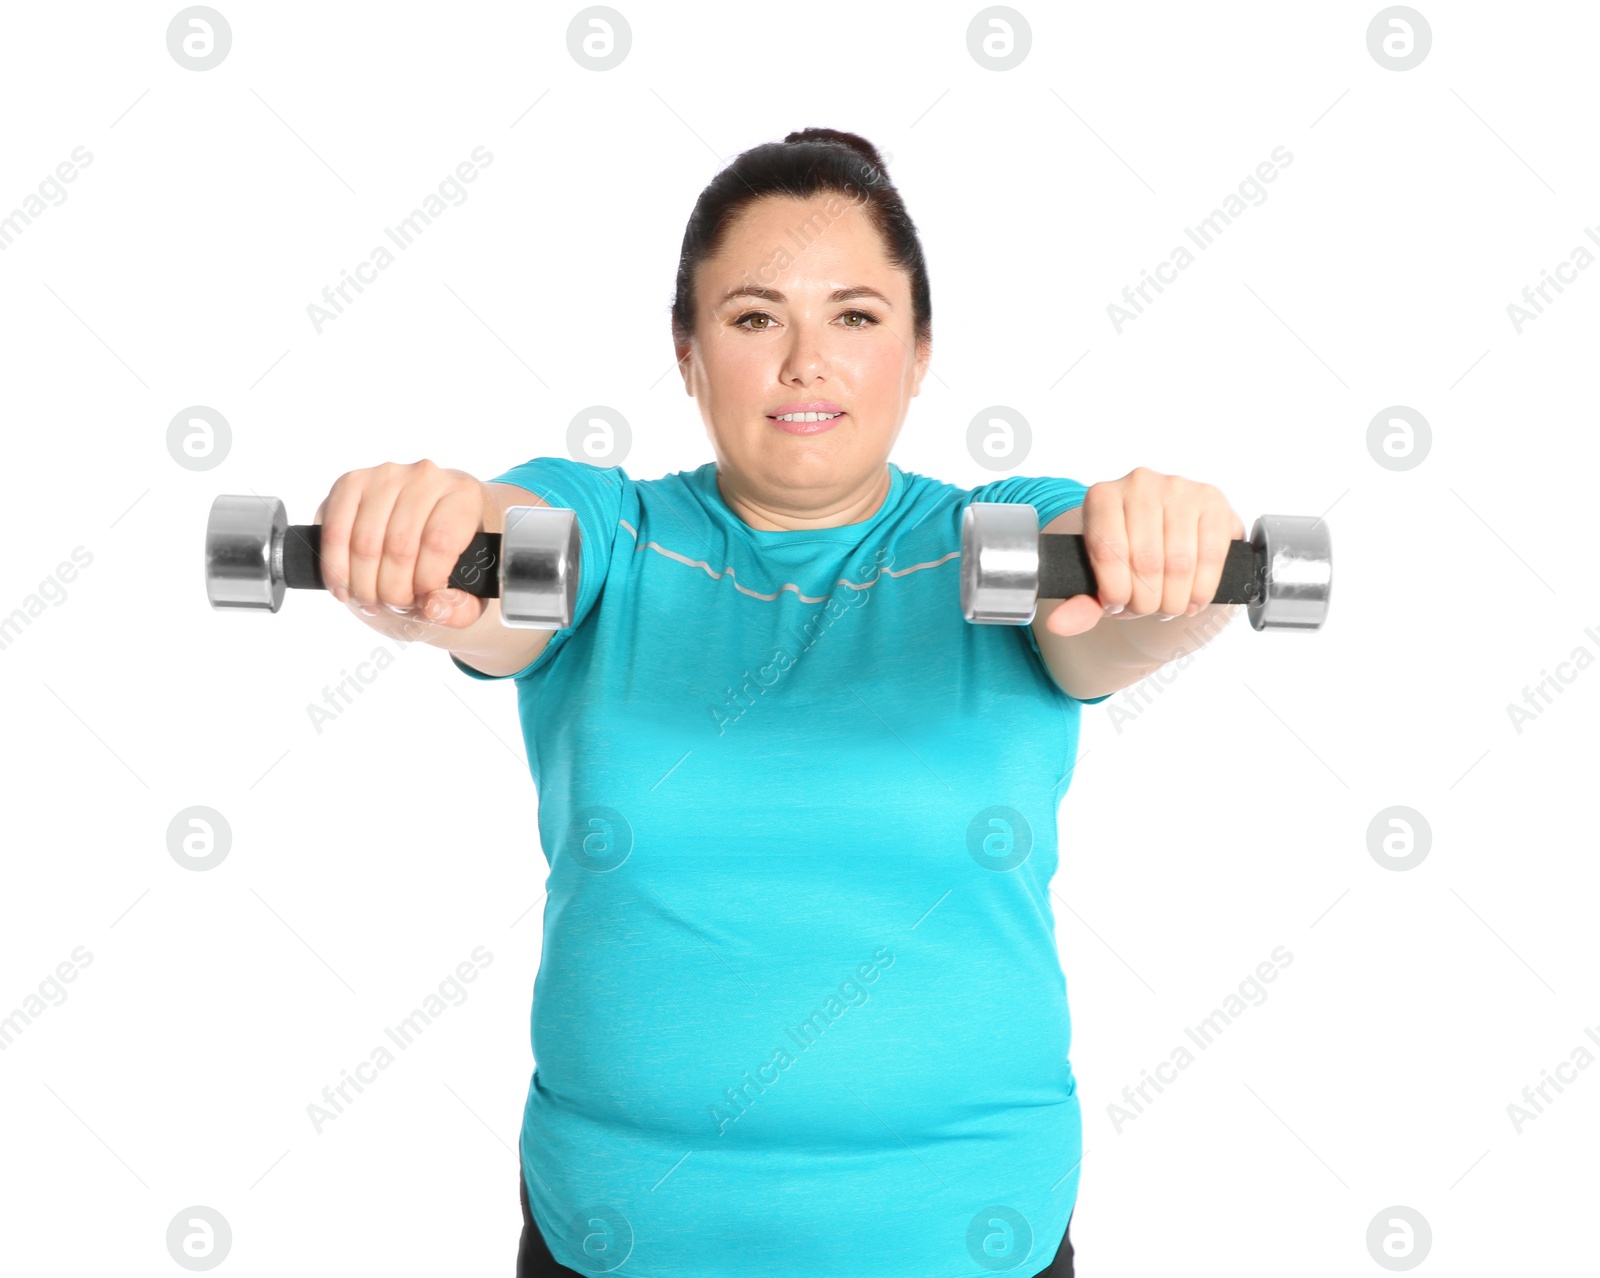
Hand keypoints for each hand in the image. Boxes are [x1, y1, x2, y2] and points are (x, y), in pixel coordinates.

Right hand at [313, 459, 492, 633]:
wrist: (432, 518)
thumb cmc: (455, 552)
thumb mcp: (473, 585)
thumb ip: (462, 607)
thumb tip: (432, 607)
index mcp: (464, 495)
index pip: (439, 544)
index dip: (426, 583)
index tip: (423, 600)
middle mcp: (426, 477)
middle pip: (399, 547)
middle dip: (393, 591)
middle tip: (396, 606)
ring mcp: (385, 476)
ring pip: (364, 543)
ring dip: (364, 585)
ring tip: (373, 600)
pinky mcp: (351, 483)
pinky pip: (334, 532)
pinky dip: (335, 569)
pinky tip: (345, 589)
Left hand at [1042, 466, 1244, 637]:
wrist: (1170, 539)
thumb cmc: (1128, 559)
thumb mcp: (1099, 580)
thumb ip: (1080, 604)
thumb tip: (1059, 624)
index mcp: (1101, 497)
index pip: (1107, 551)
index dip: (1114, 589)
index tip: (1116, 605)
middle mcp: (1139, 483)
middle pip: (1145, 560)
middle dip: (1146, 600)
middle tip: (1146, 609)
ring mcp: (1179, 488)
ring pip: (1179, 562)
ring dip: (1174, 598)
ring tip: (1168, 606)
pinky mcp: (1212, 501)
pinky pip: (1210, 556)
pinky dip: (1201, 589)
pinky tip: (1192, 600)